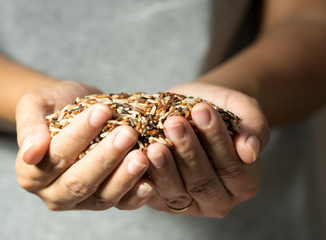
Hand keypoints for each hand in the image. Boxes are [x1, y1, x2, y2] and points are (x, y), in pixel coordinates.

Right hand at [15, 81, 152, 209]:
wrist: (74, 110)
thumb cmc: (55, 105)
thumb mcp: (35, 105)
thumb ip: (29, 127)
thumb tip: (30, 154)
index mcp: (30, 172)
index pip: (56, 156)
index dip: (79, 135)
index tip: (101, 111)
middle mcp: (54, 193)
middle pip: (79, 182)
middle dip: (106, 158)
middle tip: (128, 134)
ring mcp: (81, 201)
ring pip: (102, 197)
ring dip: (124, 177)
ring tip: (142, 156)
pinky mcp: (104, 200)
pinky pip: (121, 204)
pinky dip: (136, 196)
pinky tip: (150, 182)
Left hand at [145, 82, 269, 216]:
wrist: (195, 109)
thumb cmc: (221, 109)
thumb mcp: (244, 110)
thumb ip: (254, 129)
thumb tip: (250, 151)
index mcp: (244, 182)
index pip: (233, 168)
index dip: (217, 141)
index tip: (202, 110)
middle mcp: (219, 199)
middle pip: (204, 183)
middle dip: (188, 152)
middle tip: (174, 123)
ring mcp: (189, 203)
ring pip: (177, 191)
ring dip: (165, 167)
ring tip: (155, 143)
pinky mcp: (163, 202)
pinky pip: (153, 195)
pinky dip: (145, 177)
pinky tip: (138, 157)